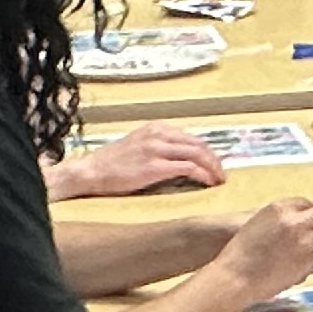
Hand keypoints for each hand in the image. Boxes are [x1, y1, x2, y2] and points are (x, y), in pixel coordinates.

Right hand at [53, 124, 223, 197]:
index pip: (192, 137)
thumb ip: (159, 147)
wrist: (90, 171)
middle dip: (215, 160)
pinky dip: (202, 175)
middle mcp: (159, 134)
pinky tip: (207, 183)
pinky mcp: (155, 166)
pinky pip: (188, 168)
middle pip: (199, 144)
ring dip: (212, 168)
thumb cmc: (111, 164)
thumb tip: (181, 158)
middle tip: (222, 174)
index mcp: (156, 128)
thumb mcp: (138, 145)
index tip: (215, 164)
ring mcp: (157, 148)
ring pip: (198, 153)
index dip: (208, 151)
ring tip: (218, 181)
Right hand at [216, 196, 312, 301]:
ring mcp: (304, 240)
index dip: (312, 212)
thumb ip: (280, 218)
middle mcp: (295, 222)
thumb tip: (299, 220)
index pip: (306, 203)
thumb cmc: (240, 252)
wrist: (236, 275)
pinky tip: (306, 263)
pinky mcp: (307, 260)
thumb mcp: (257, 222)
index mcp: (279, 208)